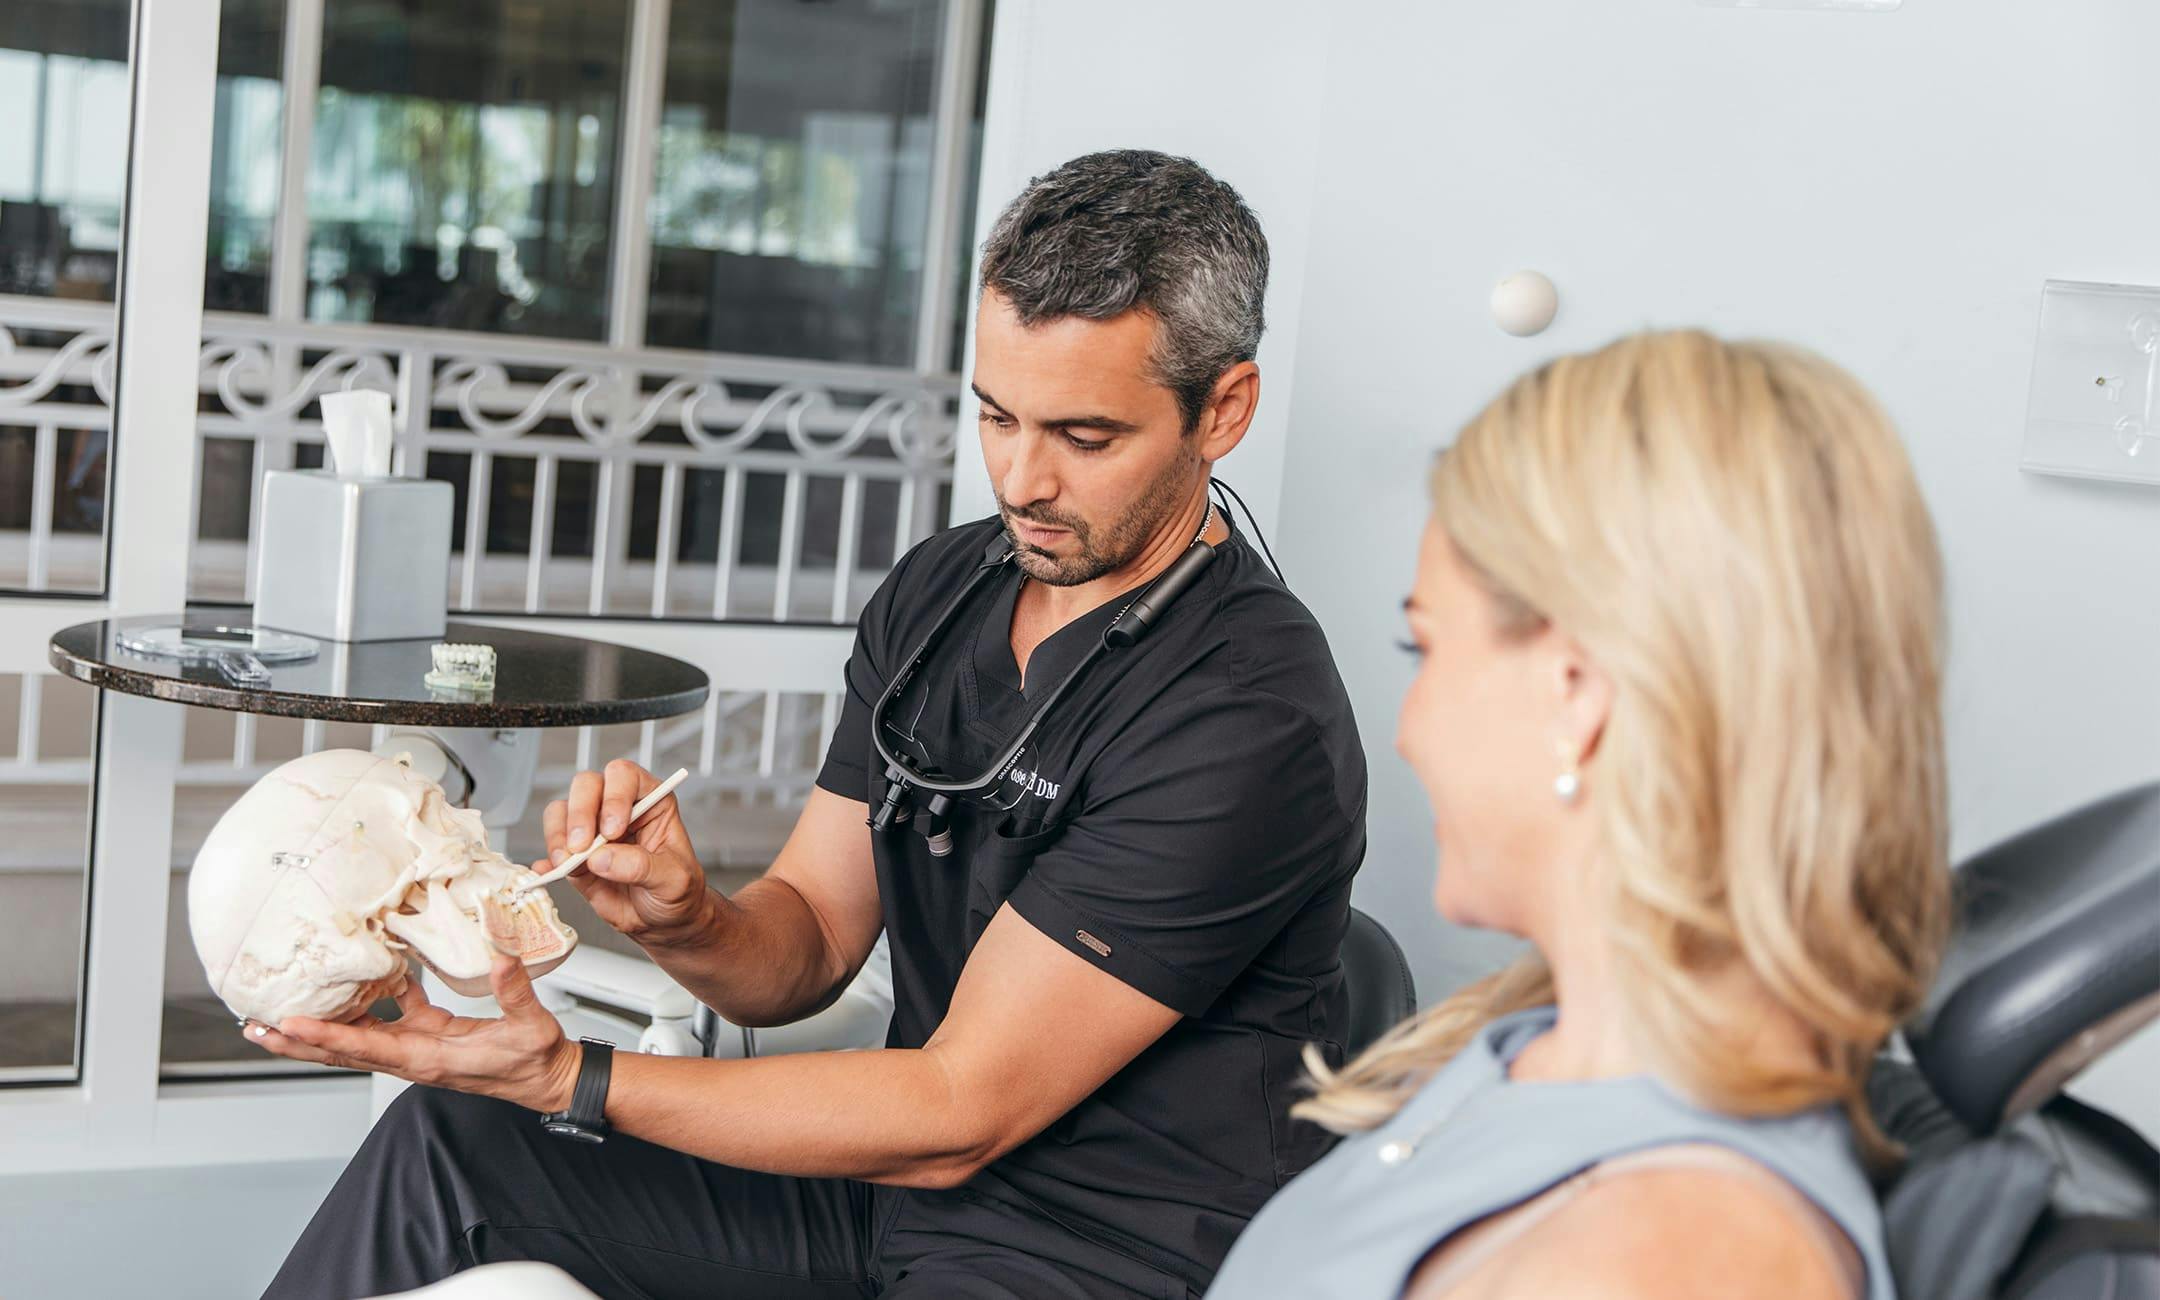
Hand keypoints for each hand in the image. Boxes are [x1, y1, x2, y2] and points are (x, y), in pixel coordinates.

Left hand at [243, 953, 580, 1113]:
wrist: (548, 1079)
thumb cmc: (536, 1062)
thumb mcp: (530, 1025)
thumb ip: (513, 991)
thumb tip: (499, 955)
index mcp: (430, 1058)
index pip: (366, 1047)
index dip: (326, 1035)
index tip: (290, 1023)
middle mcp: (414, 1056)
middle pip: (342, 1051)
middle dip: (299, 1040)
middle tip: (256, 1026)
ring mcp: (419, 1046)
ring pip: (357, 1036)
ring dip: (321, 1024)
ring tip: (283, 1008)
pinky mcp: (431, 1034)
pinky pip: (392, 1015)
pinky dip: (373, 996)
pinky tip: (366, 972)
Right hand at [543, 759, 714, 946]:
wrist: (664, 922)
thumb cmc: (678, 891)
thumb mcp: (673, 880)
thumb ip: (641, 866)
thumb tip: (601, 858)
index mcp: (651, 802)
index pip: (625, 777)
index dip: (614, 796)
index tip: (612, 829)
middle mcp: (618, 809)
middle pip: (587, 786)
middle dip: (580, 814)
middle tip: (582, 846)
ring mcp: (593, 831)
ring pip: (561, 811)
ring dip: (558, 835)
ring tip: (567, 862)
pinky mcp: (575, 856)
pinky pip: (551, 848)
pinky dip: (546, 860)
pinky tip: (550, 872)